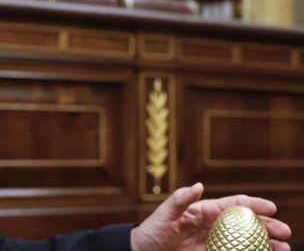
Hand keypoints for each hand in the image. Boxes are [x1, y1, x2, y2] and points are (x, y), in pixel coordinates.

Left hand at [131, 183, 291, 250]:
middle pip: (247, 223)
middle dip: (268, 226)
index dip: (254, 204)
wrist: (145, 250)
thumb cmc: (153, 228)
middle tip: (285, 232)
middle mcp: (215, 224)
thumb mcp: (164, 212)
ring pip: (247, 240)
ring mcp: (216, 240)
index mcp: (206, 209)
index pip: (235, 204)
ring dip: (266, 244)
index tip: (271, 208)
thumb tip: (198, 186)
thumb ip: (180, 199)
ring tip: (283, 249)